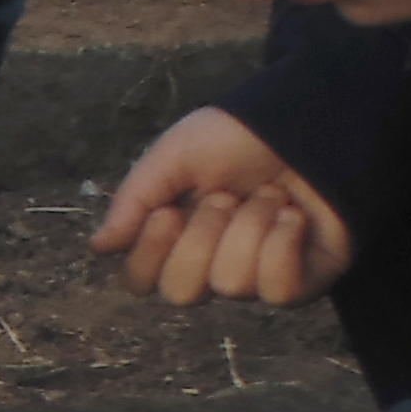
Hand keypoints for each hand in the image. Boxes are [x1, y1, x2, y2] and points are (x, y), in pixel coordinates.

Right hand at [92, 107, 350, 306]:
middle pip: (182, 293)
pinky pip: (278, 291)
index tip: (169, 212)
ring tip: (270, 195)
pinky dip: (282, 245)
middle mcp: (214, 264)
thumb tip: (99, 247)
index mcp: (177, 237)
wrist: (311, 118)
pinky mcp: (305, 279)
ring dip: (250, 227)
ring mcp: (259, 276)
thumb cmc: (242, 134)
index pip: (141, 281)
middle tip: (227, 197)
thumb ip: (135, 200)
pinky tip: (293, 215)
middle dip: (203, 237)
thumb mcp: (176, 155)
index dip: (150, 254)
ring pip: (232, 285)